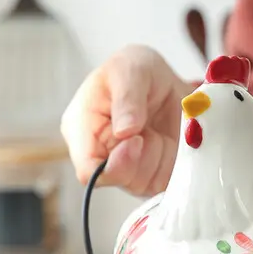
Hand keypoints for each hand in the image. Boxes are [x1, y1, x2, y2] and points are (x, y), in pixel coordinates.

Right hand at [60, 45, 191, 196]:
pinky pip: (164, 182)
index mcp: (80, 129)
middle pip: (120, 180)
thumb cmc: (135, 71)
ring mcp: (124, 168)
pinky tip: (165, 139)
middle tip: (151, 128)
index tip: (137, 138)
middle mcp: (99, 155)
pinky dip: (172, 161)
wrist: (162, 79)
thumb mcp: (129, 70)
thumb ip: (127, 98)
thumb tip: (123, 131)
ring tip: (156, 129)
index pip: (88, 171)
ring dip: (160, 156)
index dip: (116, 164)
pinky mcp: (148, 175)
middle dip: (143, 155)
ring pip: (144, 183)